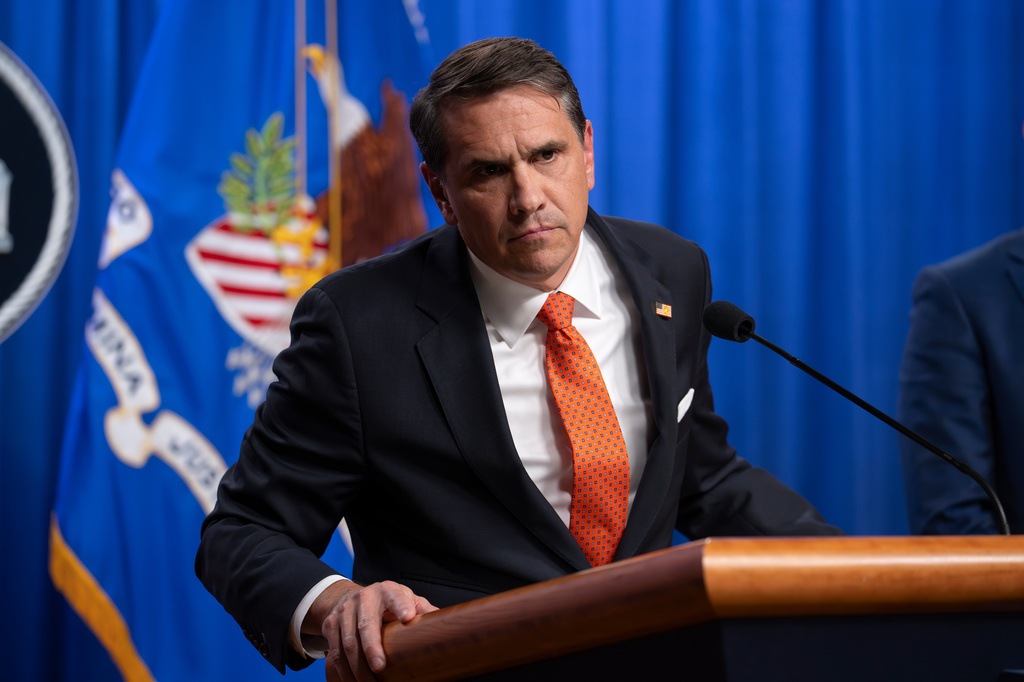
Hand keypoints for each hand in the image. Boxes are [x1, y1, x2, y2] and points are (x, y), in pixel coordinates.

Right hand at [310, 580, 436, 681]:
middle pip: (366, 625)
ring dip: (357, 667)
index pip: (395, 596)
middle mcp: (363, 598)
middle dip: (372, 648)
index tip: (408, 617)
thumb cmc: (386, 603)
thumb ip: (423, 610)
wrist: (348, 597)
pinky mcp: (331, 625)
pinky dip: (344, 671)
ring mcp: (344, 611)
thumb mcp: (406, 599)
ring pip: (348, 643)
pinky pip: (335, 652)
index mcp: (387, 591)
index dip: (401, 605)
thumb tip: (447, 625)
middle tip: (380, 667)